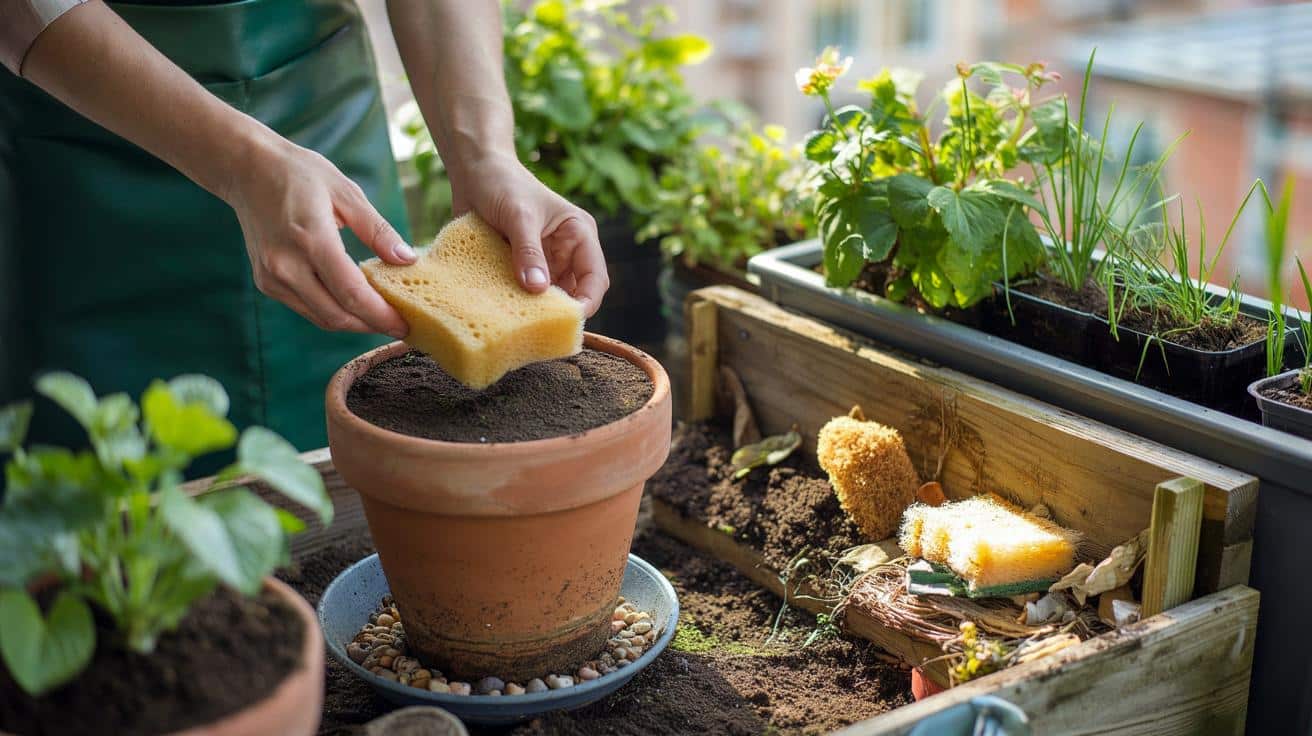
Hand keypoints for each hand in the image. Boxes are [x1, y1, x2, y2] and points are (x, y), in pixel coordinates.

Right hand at [225, 135, 416, 336]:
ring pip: (321, 318)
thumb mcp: (346, 193)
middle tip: (400, 325)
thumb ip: (378, 231)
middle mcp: (286, 265)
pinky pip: (306, 308)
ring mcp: (272, 277)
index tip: (406, 325)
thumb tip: (408, 260)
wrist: (248, 169)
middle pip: (337, 315)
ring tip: (382, 317)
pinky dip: (333, 311)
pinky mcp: (266, 282)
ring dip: (353, 323)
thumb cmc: (300, 174)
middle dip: (372, 325)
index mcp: (311, 239)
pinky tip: (354, 303)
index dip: (382, 315)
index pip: (352, 293)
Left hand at [450, 153, 608, 316]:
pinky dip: (517, 304)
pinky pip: (524, 294)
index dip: (586, 301)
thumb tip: (537, 289)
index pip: (594, 278)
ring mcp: (542, 262)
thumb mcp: (519, 216)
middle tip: (539, 329)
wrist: (472, 170)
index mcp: (579, 235)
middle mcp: (566, 252)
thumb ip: (528, 251)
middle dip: (559, 312)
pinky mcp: (520, 267)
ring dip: (536, 310)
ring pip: (548, 298)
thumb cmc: (502, 182)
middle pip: (574, 293)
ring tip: (520, 324)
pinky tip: (504, 313)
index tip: (566, 320)